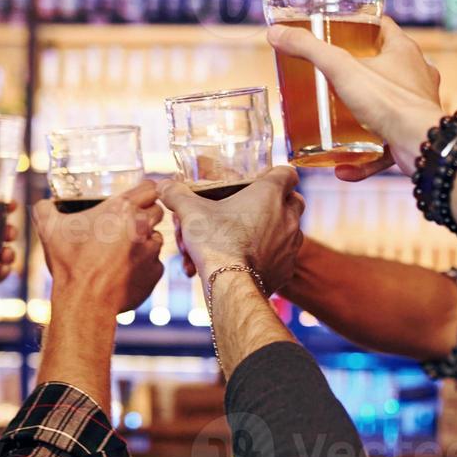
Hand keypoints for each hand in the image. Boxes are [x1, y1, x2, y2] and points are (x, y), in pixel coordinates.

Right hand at [33, 182, 164, 313]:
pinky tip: (125, 271)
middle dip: (145, 215)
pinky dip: (143, 265)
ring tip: (121, 251)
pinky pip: (154, 262)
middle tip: (126, 225)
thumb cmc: (69, 263)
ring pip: (156, 237)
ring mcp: (152, 250)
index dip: (145, 191)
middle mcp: (142, 226)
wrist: (84, 301)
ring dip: (144, 241)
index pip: (150, 187)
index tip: (139, 197)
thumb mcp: (49, 229)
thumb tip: (43, 205)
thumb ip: (45, 210)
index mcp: (121, 209)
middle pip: (157, 211)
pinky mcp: (155, 272)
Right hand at [159, 166, 305, 290]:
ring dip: (272, 232)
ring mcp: (291, 245)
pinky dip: (268, 258)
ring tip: (244, 240)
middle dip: (278, 203)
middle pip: (294, 201)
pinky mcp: (287, 269)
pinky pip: (282, 258)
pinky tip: (247, 262)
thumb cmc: (215, 241)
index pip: (288, 173)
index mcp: (270, 194)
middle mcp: (288, 217)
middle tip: (254, 209)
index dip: (276, 174)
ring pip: (289, 231)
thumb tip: (163, 185)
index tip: (263, 180)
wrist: (230, 284)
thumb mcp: (190, 213)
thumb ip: (177, 194)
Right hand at [266, 16, 443, 181]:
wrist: (423, 147)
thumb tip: (276, 32)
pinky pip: (385, 146)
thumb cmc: (390, 102)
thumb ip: (309, 50)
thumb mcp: (342, 69)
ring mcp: (417, 108)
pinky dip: (364, 157)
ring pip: (386, 108)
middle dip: (357, 74)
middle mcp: (416, 76)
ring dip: (360, 116)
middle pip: (384, 67)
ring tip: (334, 123)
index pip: (382, 27)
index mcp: (404, 51)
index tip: (338, 31)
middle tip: (329, 80)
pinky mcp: (413, 137)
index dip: (360, 26)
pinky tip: (341, 168)